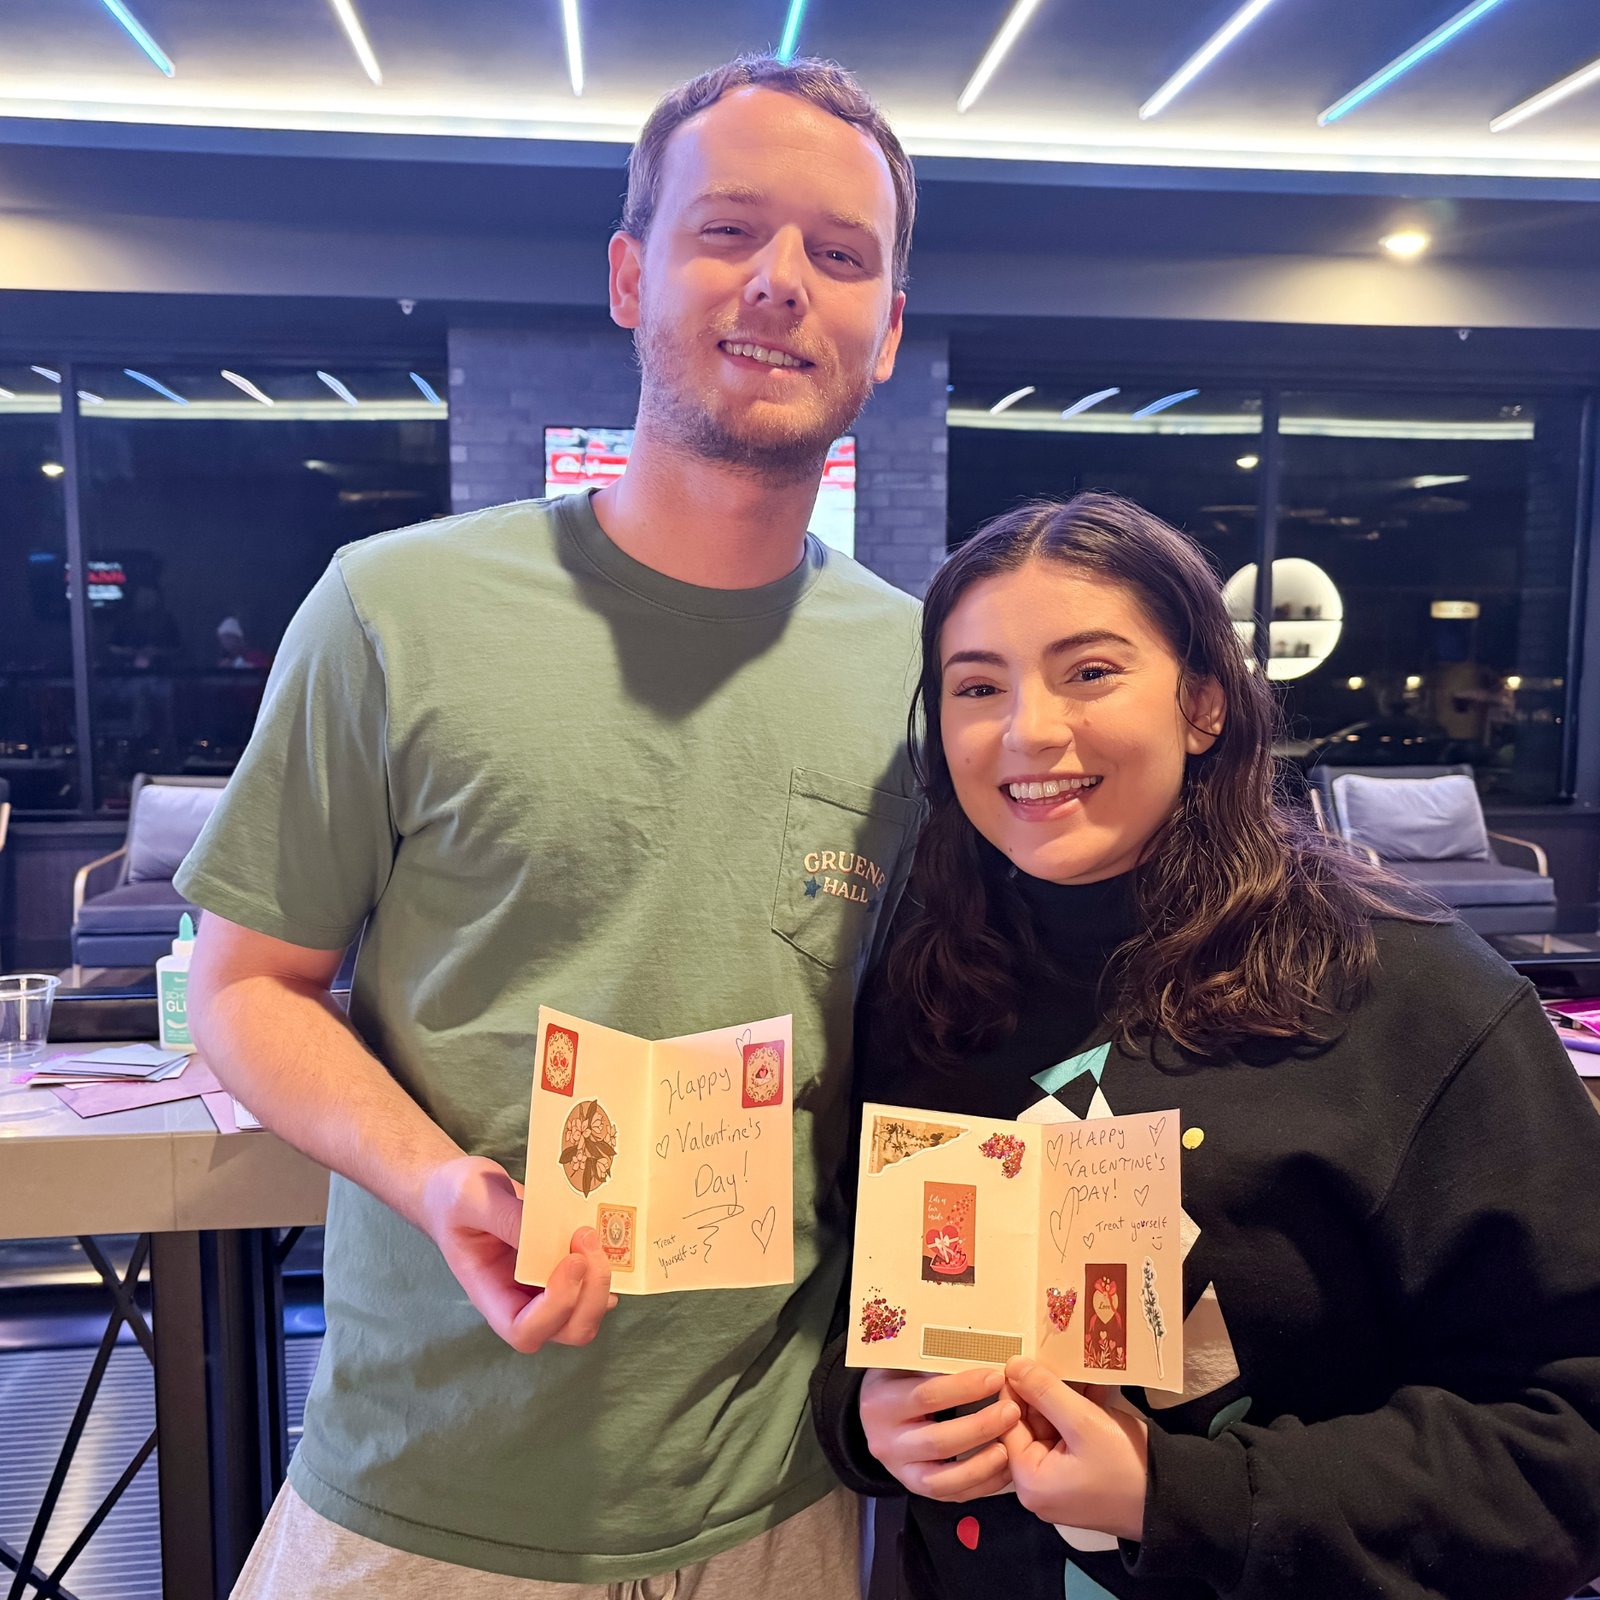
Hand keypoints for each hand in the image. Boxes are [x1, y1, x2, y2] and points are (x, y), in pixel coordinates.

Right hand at [419, 1155, 616, 1351]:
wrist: (453, 1187)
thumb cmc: (454, 1197)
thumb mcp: (472, 1198)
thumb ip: (509, 1218)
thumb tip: (552, 1238)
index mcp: (491, 1294)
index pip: (525, 1331)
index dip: (556, 1307)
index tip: (570, 1260)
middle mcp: (520, 1300)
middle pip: (567, 1330)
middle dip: (590, 1294)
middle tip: (588, 1237)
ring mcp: (544, 1286)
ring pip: (586, 1312)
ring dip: (602, 1281)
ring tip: (595, 1233)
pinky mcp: (562, 1266)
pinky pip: (593, 1283)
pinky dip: (608, 1266)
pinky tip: (607, 1234)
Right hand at [859, 1366, 1018, 1499]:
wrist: (875, 1412)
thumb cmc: (898, 1378)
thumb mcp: (904, 1362)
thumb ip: (933, 1359)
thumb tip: (983, 1348)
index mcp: (882, 1402)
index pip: (927, 1396)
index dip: (965, 1388)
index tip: (997, 1376)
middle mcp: (886, 1440)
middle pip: (938, 1441)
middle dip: (980, 1427)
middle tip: (1013, 1410)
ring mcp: (899, 1469)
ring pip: (943, 1478)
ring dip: (981, 1464)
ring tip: (1011, 1447)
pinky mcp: (915, 1487)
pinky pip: (950, 1494)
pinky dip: (979, 1484)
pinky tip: (1003, 1468)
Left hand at [1002, 1359, 1150, 1540]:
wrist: (1172, 1500)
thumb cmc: (1124, 1465)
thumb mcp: (1083, 1422)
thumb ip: (1045, 1391)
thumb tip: (1012, 1364)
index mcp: (1029, 1480)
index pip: (1008, 1423)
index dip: (1016, 1388)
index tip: (1026, 1356)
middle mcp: (1038, 1487)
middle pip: (1029, 1425)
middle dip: (1044, 1392)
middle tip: (1055, 1358)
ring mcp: (1059, 1484)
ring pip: (1051, 1428)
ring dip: (1065, 1399)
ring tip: (1078, 1370)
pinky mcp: (1078, 1478)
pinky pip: (1069, 1439)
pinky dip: (1079, 1414)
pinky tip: (1093, 1389)